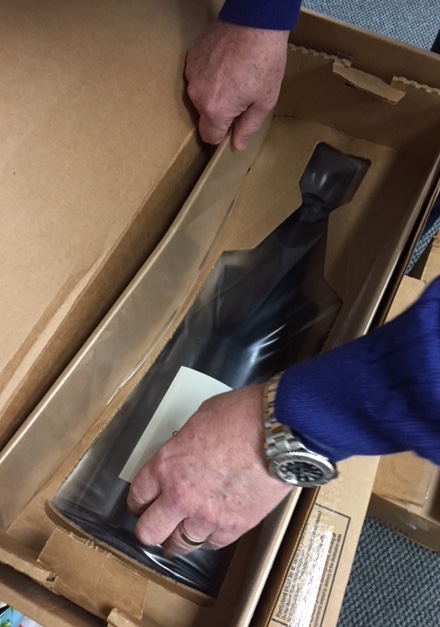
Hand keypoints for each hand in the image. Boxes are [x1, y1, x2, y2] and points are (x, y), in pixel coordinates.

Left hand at [126, 385, 291, 555]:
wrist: (278, 432)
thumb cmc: (243, 416)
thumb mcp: (200, 420)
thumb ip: (185, 444)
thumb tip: (184, 452)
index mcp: (167, 465)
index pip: (137, 495)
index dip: (138, 502)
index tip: (142, 504)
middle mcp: (181, 495)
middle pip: (149, 532)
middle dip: (149, 530)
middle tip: (156, 526)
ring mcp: (207, 515)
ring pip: (179, 546)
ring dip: (178, 539)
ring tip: (181, 535)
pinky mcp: (234, 526)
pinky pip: (212, 545)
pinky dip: (210, 538)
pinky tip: (211, 529)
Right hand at [185, 20, 288, 149]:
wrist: (256, 20)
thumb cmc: (265, 60)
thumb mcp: (265, 100)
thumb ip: (248, 127)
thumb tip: (238, 144)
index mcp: (215, 110)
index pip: (209, 137)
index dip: (223, 134)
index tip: (234, 124)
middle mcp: (197, 95)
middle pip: (204, 117)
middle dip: (219, 113)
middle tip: (239, 96)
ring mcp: (191, 74)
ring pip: (200, 97)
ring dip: (213, 93)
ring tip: (233, 77)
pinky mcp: (191, 58)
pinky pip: (197, 77)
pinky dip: (209, 76)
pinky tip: (225, 64)